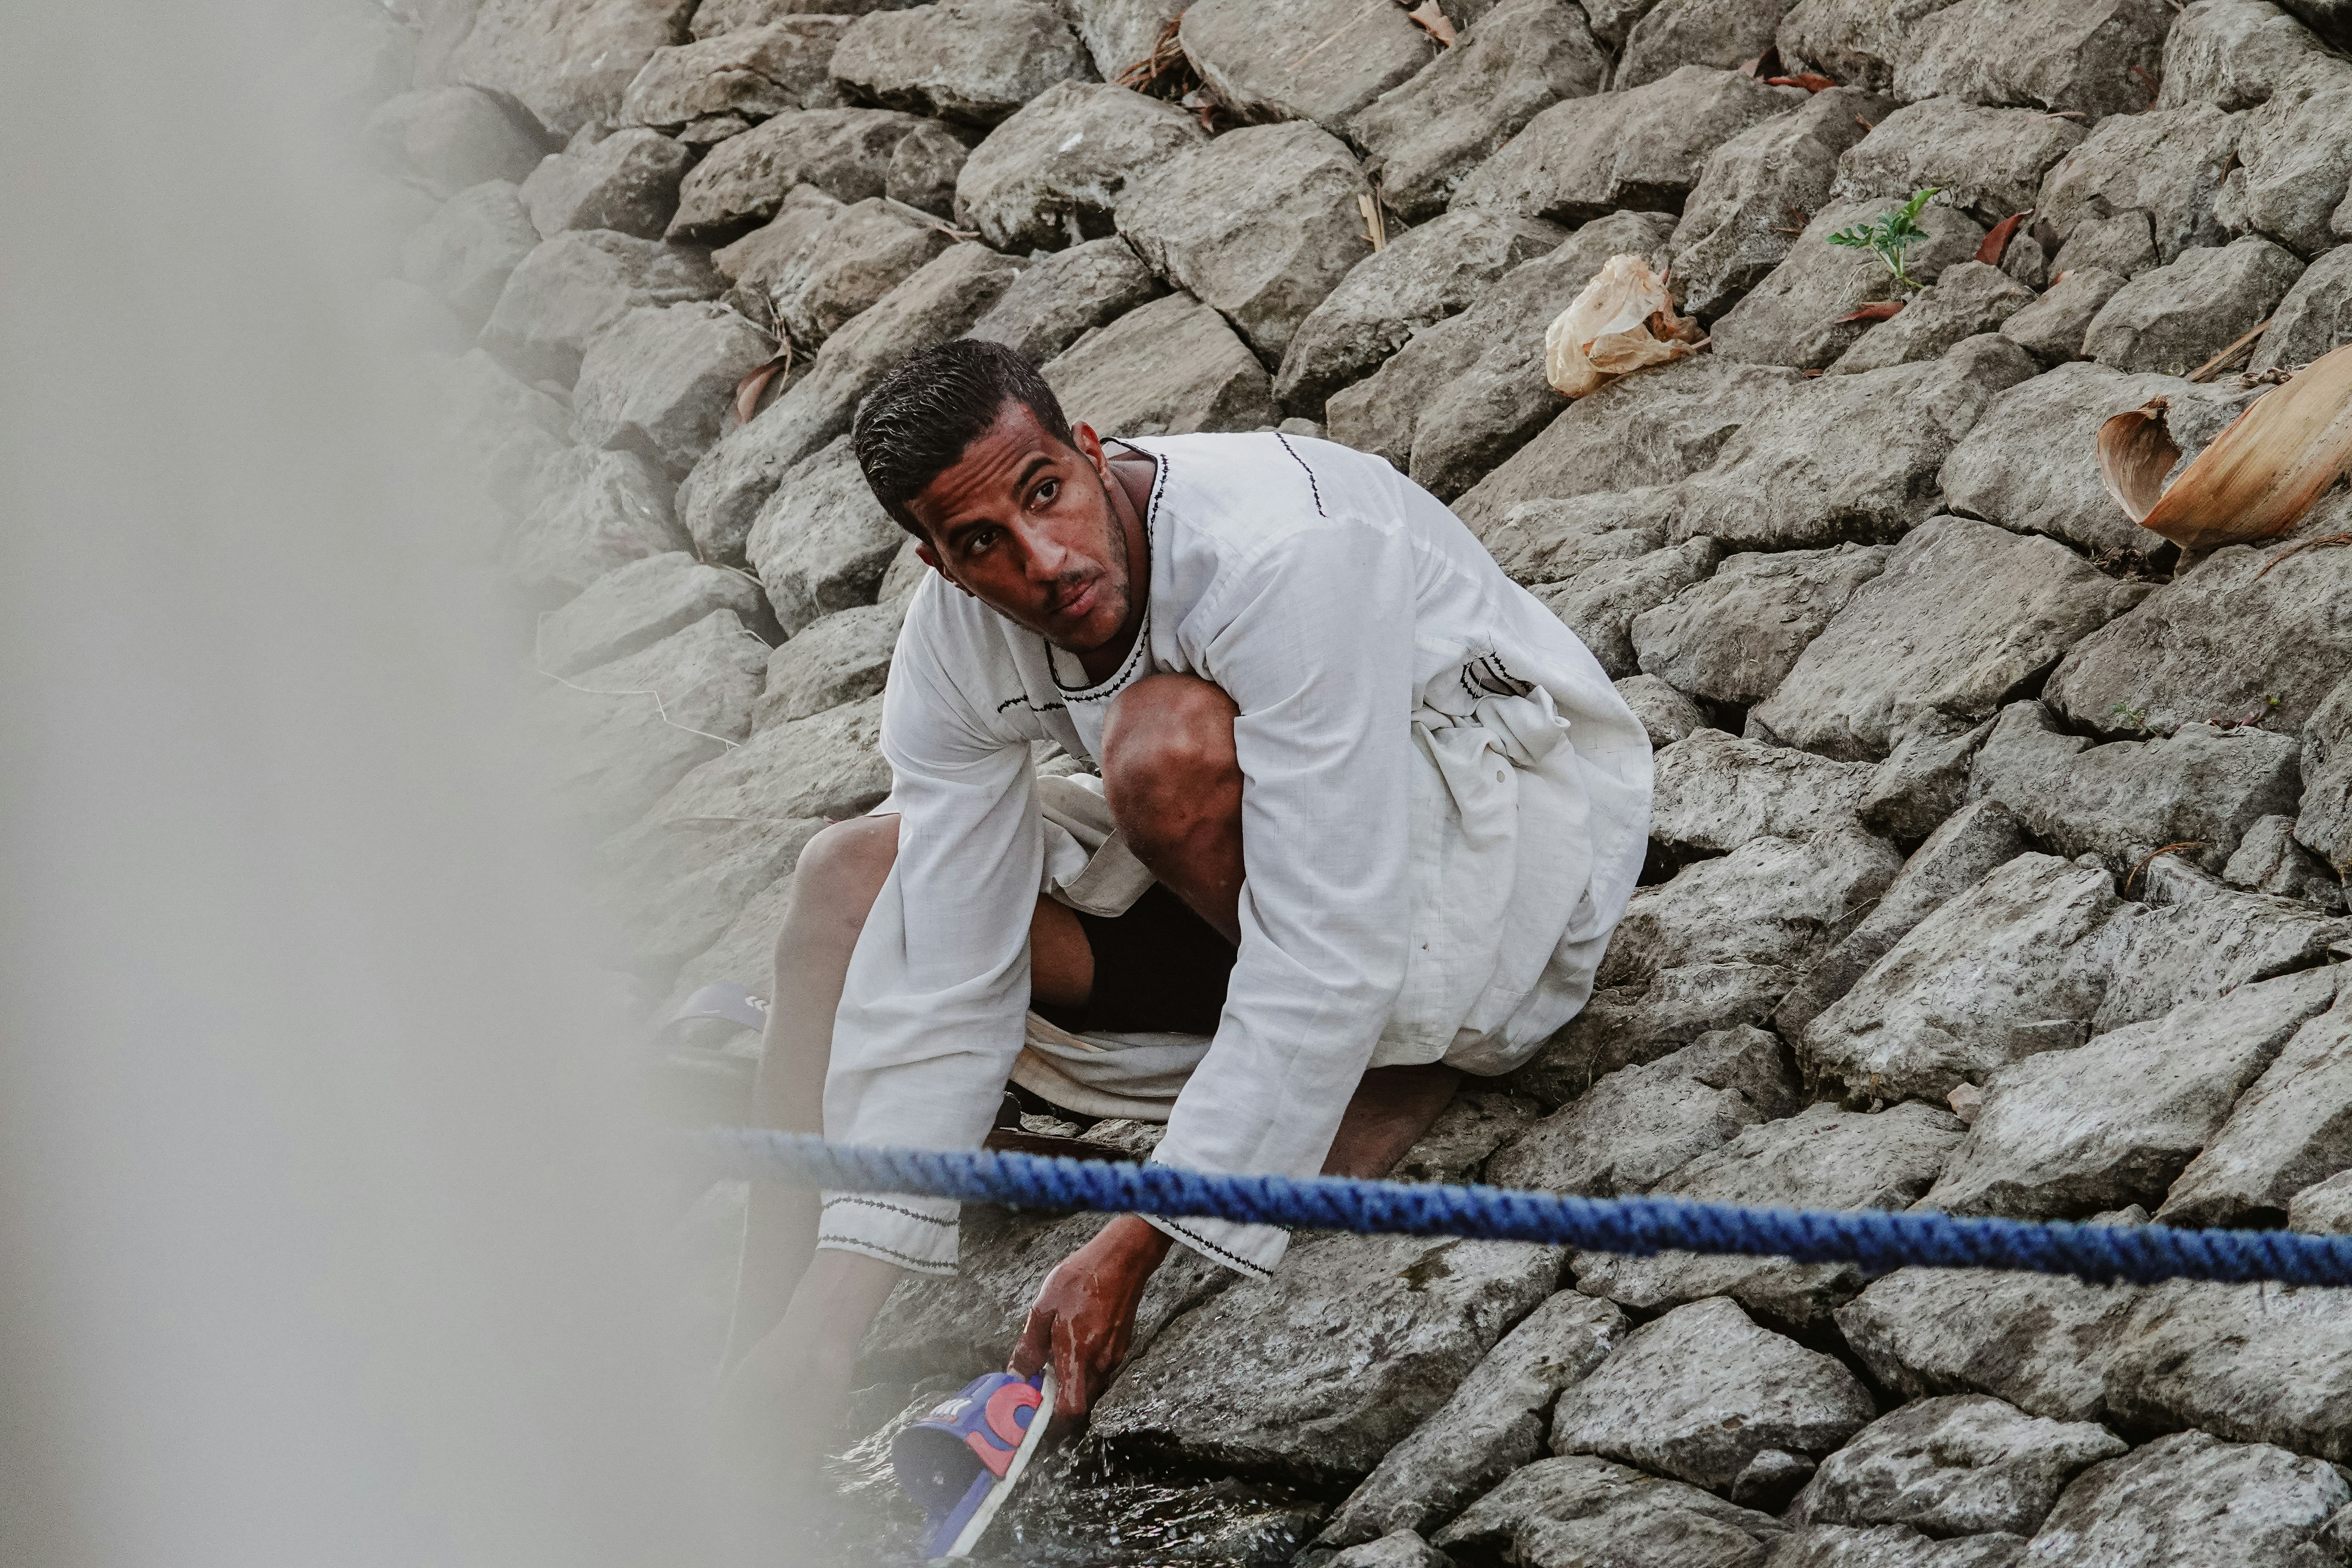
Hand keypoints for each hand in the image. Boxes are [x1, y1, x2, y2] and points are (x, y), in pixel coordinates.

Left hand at [1009, 1214, 1172, 1419]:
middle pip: (1080, 1400)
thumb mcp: (1044, 1307)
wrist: (1121, 1259)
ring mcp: (1114, 1355)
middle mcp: (1100, 1362)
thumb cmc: (1082, 1278)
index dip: (1054, 1418)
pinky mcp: (1121, 1346)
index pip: (1071, 1409)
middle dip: (1060, 1396)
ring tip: (1057, 1353)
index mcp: (1078, 1355)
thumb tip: (1018, 1373)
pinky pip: (1101, 1368)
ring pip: (1091, 1385)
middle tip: (1042, 1376)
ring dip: (1073, 1379)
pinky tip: (1075, 1340)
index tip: (1037, 1407)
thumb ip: (1030, 1346)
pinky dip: (1086, 1365)